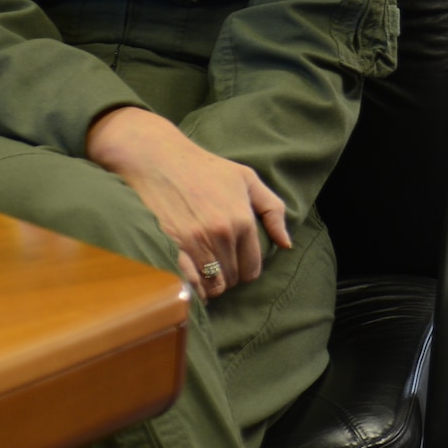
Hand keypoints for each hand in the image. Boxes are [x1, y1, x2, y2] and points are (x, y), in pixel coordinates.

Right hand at [86, 106, 290, 298]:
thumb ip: (273, 210)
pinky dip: (194, 286)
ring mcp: (195, 242)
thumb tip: (286, 244)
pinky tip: (194, 279)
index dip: (248, 269)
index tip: (240, 263)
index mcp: (242, 220)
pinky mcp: (171, 246)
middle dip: (230, 276)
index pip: (252, 267)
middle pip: (233, 278)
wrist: (161, 161)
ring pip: (212, 284)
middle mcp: (221, 234)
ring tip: (209, 272)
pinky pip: (190, 281)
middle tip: (222, 265)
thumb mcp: (248, 179)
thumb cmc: (207, 169)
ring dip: (213, 283)